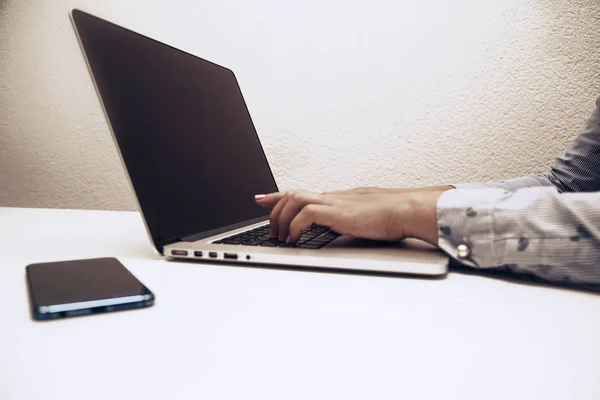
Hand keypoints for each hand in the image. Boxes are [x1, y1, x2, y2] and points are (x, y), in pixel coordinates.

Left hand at [254, 188, 450, 245]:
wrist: (408, 209)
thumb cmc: (394, 215)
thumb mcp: (366, 217)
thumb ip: (353, 220)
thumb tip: (347, 228)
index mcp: (338, 198)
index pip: (302, 193)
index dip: (278, 196)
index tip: (262, 199)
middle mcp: (333, 197)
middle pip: (293, 194)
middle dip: (274, 209)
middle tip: (268, 227)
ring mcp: (334, 202)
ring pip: (294, 199)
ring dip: (282, 218)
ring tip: (280, 236)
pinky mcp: (337, 212)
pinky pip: (306, 213)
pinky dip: (295, 226)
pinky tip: (294, 239)